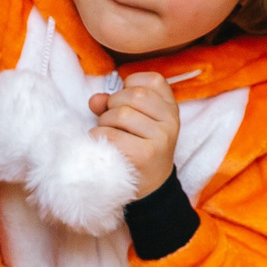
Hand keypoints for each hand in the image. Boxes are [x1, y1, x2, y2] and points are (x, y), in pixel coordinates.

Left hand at [87, 72, 178, 194]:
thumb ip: (114, 103)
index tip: (125, 100)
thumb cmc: (139, 147)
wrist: (151, 186)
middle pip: (133, 95)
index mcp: (170, 108)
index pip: (154, 80)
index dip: (131, 85)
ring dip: (104, 123)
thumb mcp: (136, 121)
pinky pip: (111, 136)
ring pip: (120, 114)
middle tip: (111, 120)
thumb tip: (95, 99)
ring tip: (109, 135)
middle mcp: (170, 121)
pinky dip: (99, 137)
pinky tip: (105, 147)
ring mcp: (160, 139)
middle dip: (113, 104)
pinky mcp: (145, 155)